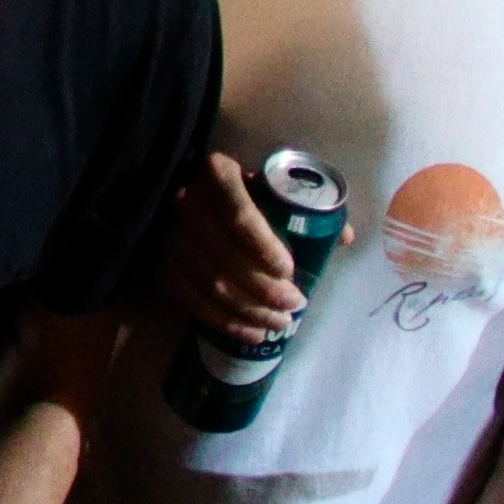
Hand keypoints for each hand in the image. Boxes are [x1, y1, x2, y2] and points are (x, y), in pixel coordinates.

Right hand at [158, 150, 312, 343]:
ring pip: (209, 284)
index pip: (240, 216)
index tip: (291, 270)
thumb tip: (344, 238)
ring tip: (281, 322)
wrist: (189, 189)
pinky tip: (253, 331)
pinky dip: (223, 321)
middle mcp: (185, 201)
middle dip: (265, 289)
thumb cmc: (245, 187)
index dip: (266, 248)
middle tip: (296, 304)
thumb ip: (309, 205)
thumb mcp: (273, 183)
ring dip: (249, 310)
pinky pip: (190, 299)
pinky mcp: (160, 262)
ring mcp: (168, 234)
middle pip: (226, 257)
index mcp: (217, 173)